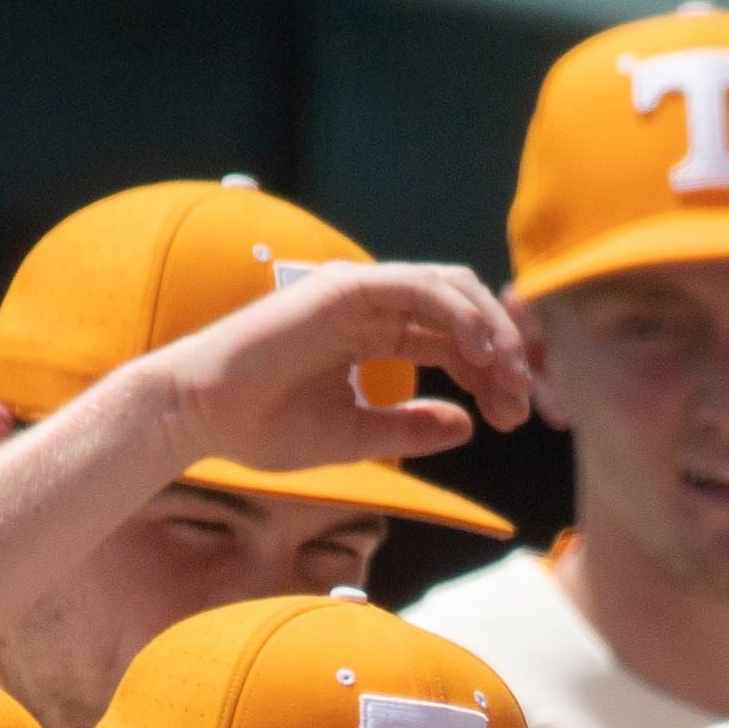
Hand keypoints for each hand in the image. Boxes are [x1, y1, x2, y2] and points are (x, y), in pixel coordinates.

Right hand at [149, 258, 532, 474]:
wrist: (202, 416)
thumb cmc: (263, 427)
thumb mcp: (356, 437)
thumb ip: (410, 429)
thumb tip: (468, 425)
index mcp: (376, 335)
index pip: (455, 342)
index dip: (494, 375)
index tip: (515, 417)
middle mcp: (373, 307)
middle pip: (464, 312)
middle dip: (505, 354)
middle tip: (526, 403)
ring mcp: (360, 293)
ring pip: (452, 292)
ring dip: (491, 334)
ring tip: (509, 381)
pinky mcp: (346, 290)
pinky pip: (420, 290)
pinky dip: (459, 316)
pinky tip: (481, 355)